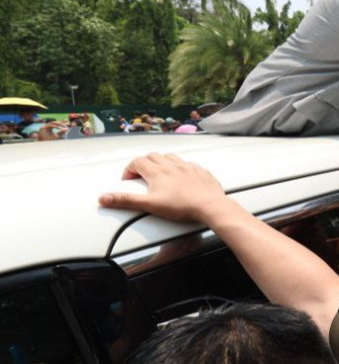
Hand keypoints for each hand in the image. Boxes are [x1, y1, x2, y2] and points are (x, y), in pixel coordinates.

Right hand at [99, 153, 230, 223]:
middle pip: (153, 156)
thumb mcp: (149, 205)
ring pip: (170, 156)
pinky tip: (180, 175)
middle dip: (143, 163)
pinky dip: (179, 166)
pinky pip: (187, 163)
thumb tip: (104, 198)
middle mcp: (172, 165)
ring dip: (161, 161)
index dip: (129, 169)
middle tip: (140, 175)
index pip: (137, 162)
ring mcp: (187, 166)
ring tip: (158, 173)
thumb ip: (126, 201)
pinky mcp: (200, 171)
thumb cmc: (182, 206)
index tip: (128, 179)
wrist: (210, 205)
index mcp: (158, 171)